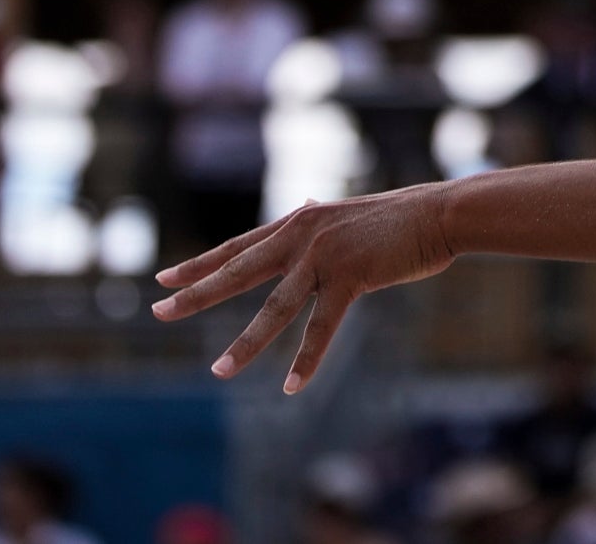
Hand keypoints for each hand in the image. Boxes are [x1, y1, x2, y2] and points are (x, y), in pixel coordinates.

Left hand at [150, 182, 456, 390]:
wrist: (438, 212)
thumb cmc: (398, 218)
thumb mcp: (346, 217)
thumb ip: (319, 223)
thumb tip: (301, 209)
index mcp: (297, 223)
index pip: (237, 247)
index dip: (200, 264)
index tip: (164, 279)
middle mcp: (301, 235)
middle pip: (237, 270)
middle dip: (196, 294)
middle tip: (157, 311)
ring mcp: (323, 255)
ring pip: (274, 307)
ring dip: (246, 344)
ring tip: (218, 371)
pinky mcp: (349, 276)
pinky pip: (321, 327)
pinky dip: (306, 360)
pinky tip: (291, 386)